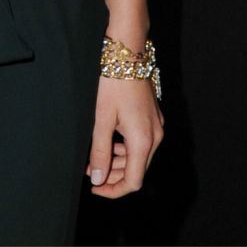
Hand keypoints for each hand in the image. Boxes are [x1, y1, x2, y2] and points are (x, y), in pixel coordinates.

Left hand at [86, 78, 162, 197]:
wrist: (128, 56)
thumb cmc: (113, 85)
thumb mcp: (101, 121)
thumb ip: (100, 152)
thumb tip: (97, 178)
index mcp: (143, 141)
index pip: (133, 181)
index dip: (113, 190)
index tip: (95, 188)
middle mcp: (155, 137)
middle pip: (136, 171)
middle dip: (113, 176)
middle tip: (90, 171)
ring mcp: (156, 128)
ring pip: (139, 158)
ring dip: (118, 163)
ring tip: (95, 158)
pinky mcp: (154, 120)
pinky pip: (141, 144)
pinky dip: (125, 150)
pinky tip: (109, 144)